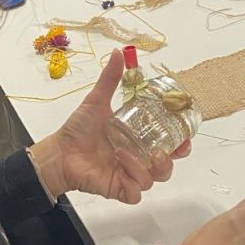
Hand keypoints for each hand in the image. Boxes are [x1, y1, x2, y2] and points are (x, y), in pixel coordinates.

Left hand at [28, 49, 189, 202]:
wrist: (60, 152)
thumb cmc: (79, 129)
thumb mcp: (97, 101)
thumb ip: (110, 79)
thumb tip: (119, 53)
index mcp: (138, 141)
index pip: (169, 146)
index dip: (181, 143)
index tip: (185, 137)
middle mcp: (137, 160)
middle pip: (167, 167)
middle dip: (171, 160)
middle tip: (168, 150)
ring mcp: (128, 176)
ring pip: (154, 180)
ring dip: (145, 166)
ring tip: (125, 153)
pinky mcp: (119, 190)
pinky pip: (136, 192)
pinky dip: (132, 179)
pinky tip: (120, 164)